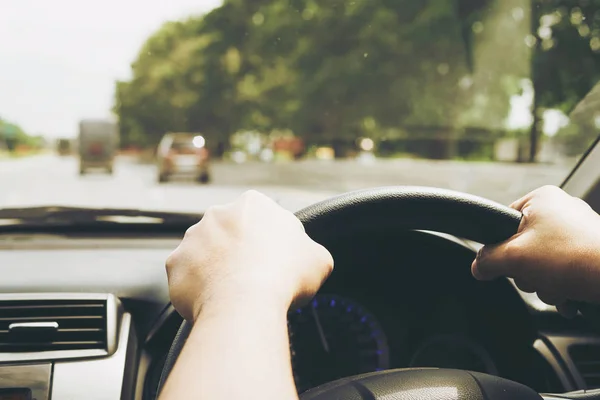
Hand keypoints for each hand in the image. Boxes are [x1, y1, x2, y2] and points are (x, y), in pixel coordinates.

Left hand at [166, 190, 333, 321]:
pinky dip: (197, 288)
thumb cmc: (283, 276)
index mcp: (253, 204)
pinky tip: (214, 302)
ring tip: (233, 294)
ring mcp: (192, 238)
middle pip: (230, 233)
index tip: (274, 261)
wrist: (245, 303)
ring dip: (216, 268)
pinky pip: (187, 276)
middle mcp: (218, 213)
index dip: (269, 242)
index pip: (261, 218)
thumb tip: (307, 258)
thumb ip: (310, 251)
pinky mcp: (175, 264)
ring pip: (205, 253)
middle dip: (238, 253)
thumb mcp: (318, 260)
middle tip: (254, 279)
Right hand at [471, 185, 599, 316]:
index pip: (502, 223)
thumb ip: (488, 260)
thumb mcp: (515, 258)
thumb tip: (478, 266)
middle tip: (537, 276)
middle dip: (528, 271)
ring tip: (558, 287)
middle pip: (522, 246)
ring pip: (543, 262)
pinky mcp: (591, 250)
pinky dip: (563, 286)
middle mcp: (561, 209)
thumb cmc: (574, 259)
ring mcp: (579, 230)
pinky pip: (564, 269)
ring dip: (545, 282)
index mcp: (541, 199)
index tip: (509, 262)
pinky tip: (568, 295)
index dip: (501, 247)